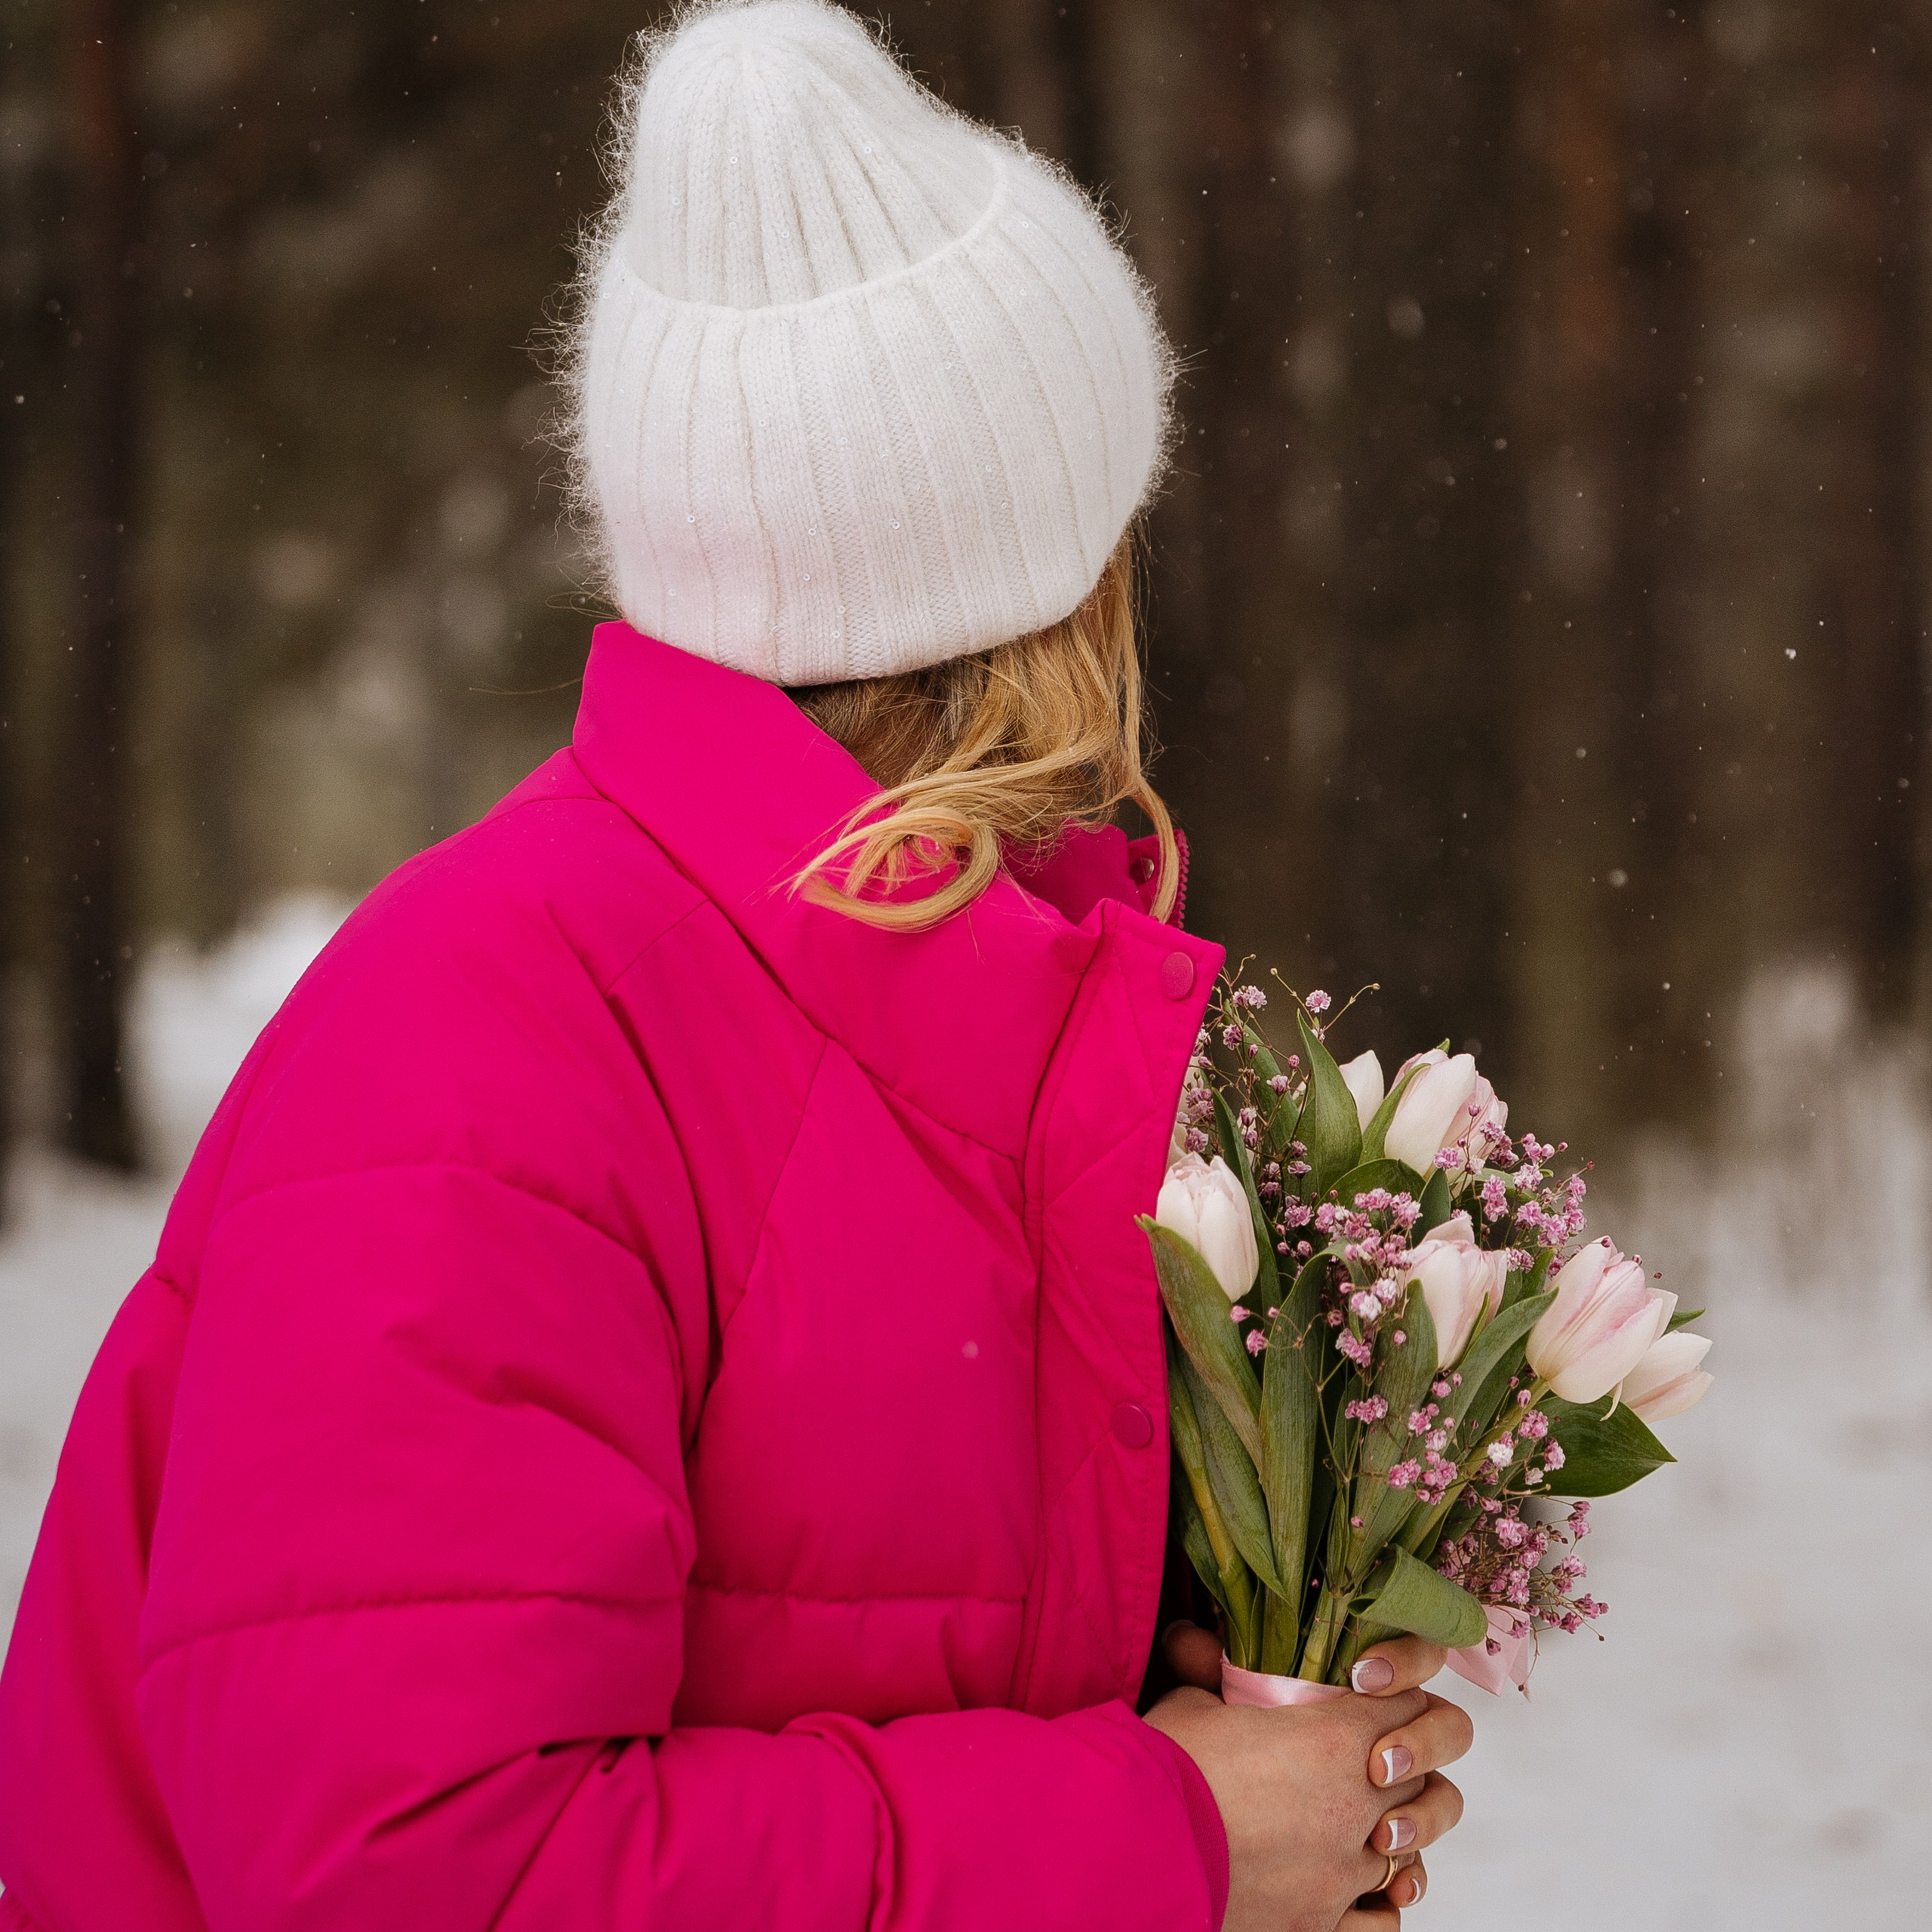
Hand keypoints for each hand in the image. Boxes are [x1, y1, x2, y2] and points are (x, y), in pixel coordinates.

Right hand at [1145, 1625, 1470, 1931]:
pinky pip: (1386, 1920)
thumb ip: (1213, 1669)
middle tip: (1377, 1761)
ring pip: (1414, 1849)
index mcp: (1333, 1739)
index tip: (1380, 1700)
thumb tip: (1195, 1637)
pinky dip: (1382, 1901)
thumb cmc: (1164, 1769)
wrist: (1133, 1849)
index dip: (1401, 1698)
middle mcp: (1355, 1805)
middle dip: (1407, 1765)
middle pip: (1425, 1779)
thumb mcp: (1192, 1701)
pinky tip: (1361, 1885)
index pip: (1411, 1706)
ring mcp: (1344, 1873)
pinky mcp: (1322, 1926)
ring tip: (1374, 1826)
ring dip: (1397, 1833)